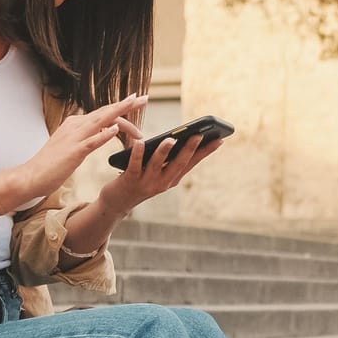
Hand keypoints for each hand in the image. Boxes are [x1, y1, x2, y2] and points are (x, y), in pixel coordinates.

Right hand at [15, 94, 146, 200]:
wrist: (32, 176)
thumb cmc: (52, 164)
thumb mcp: (73, 145)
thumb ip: (88, 136)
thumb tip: (105, 131)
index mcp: (76, 124)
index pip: (103, 113)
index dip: (120, 107)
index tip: (136, 100)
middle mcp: (75, 125)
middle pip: (105, 111)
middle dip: (126, 104)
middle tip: (144, 98)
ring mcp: (74, 137)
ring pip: (100, 120)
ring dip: (119, 112)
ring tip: (135, 104)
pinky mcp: (73, 152)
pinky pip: (91, 141)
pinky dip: (103, 135)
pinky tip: (115, 131)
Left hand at [97, 126, 221, 215]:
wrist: (117, 203)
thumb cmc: (139, 180)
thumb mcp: (157, 171)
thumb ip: (167, 158)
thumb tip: (177, 138)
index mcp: (172, 178)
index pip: (192, 163)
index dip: (206, 152)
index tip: (219, 140)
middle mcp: (163, 182)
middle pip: (179, 164)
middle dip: (189, 149)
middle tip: (199, 135)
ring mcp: (147, 183)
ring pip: (157, 165)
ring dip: (165, 152)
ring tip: (171, 139)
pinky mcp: (130, 181)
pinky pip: (134, 165)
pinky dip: (138, 154)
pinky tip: (140, 142)